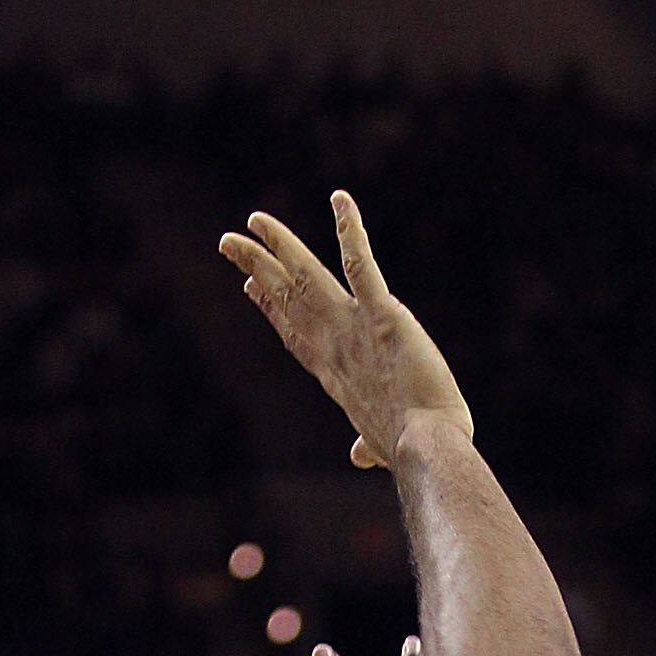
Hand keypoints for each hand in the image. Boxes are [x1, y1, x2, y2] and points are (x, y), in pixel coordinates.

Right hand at [219, 191, 473, 471]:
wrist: (425, 450)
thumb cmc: (414, 451)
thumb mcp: (385, 445)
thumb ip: (368, 445)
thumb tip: (360, 456)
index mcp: (335, 375)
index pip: (296, 334)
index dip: (273, 308)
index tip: (253, 285)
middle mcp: (334, 346)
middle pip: (287, 299)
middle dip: (258, 267)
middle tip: (229, 242)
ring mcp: (353, 327)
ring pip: (306, 276)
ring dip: (280, 244)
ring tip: (255, 219)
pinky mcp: (382, 314)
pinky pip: (360, 262)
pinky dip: (349, 229)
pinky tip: (341, 199)